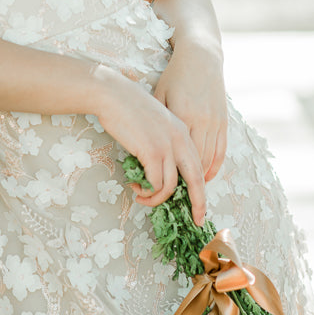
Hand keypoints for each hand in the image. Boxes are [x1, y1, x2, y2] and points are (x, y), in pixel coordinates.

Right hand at [92, 66, 206, 225]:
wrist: (112, 94)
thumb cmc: (128, 108)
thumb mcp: (154, 124)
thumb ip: (162, 143)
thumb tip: (160, 171)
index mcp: (183, 132)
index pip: (198, 166)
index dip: (200, 188)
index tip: (198, 205)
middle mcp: (180, 140)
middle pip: (197, 179)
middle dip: (198, 203)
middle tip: (197, 220)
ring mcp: (167, 146)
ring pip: (172, 186)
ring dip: (157, 198)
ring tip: (142, 196)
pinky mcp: (152, 151)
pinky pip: (155, 183)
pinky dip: (147, 191)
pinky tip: (135, 187)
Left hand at [153, 40, 227, 181]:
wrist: (201, 57)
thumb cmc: (175, 76)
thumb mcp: (159, 95)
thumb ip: (157, 121)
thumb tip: (147, 147)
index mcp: (181, 117)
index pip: (177, 156)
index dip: (170, 177)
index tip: (160, 191)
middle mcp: (201, 122)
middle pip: (196, 164)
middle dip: (190, 188)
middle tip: (182, 204)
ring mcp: (215, 122)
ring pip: (209, 160)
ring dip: (200, 179)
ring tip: (189, 192)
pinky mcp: (223, 120)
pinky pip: (221, 151)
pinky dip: (215, 166)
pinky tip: (207, 177)